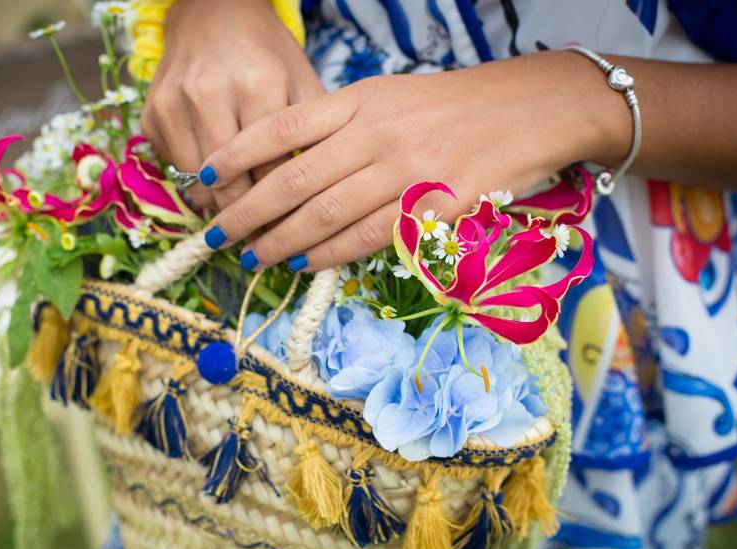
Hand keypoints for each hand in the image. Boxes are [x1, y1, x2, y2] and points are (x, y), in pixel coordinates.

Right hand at [140, 0, 324, 212]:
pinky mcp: (152, 115)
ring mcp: (173, 105)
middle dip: (249, 219)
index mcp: (257, 86)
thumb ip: (312, 136)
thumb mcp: (301, 82)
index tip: (293, 233)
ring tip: (240, 218)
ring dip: (219, 207)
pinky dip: (195, 182)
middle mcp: (209, 95)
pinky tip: (215, 180)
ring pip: (197, 186)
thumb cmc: (266, 53)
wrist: (213, 12)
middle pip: (231, 186)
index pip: (273, 172)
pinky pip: (174, 169)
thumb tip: (317, 197)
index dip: (285, 209)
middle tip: (264, 241)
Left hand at [199, 51, 628, 270]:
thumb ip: (340, 122)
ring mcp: (405, 172)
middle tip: (216, 235)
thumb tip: (285, 158)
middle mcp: (376, 134)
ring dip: (280, 242)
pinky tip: (303, 265)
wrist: (533, 109)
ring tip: (252, 258)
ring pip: (325, 214)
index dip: (236, 153)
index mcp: (361, 100)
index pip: (281, 126)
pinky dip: (330, 255)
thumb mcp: (390, 96)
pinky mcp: (433, 208)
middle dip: (246, 211)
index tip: (203, 175)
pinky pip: (368, 238)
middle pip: (293, 179)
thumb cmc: (454, 105)